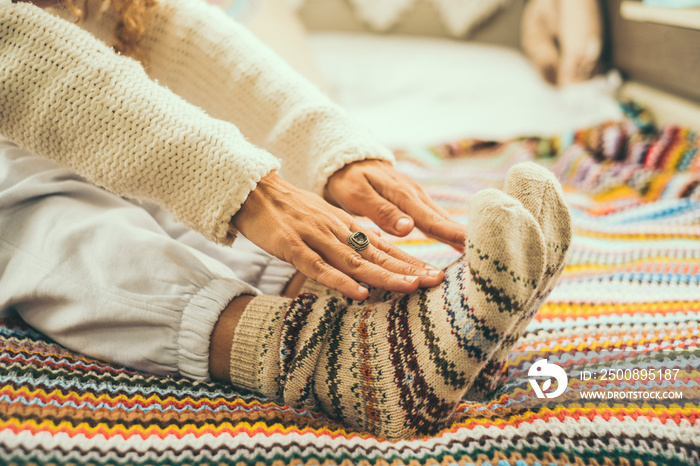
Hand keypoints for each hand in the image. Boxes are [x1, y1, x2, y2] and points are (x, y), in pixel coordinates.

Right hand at [233, 172, 443, 300]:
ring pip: (354, 261)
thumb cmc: (290, 211)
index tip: (435, 274)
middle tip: (435, 281)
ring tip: (409, 288)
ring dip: (383, 275)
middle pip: (377, 253)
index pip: (384, 246)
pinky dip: (339, 281)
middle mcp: (337, 231)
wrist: (254, 191)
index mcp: (346, 226)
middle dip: (407, 269)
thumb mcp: (325, 221)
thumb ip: (347, 239)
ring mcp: (315, 238)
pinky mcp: (292, 246)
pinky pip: (318, 267)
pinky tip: (357, 293)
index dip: (410, 261)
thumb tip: (371, 258)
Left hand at [325, 160, 465, 250]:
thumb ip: (381, 211)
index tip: (470, 245)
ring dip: (458, 233)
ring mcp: (415, 197)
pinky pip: (434, 216)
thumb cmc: (348, 179)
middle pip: (442, 219)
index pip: (430, 219)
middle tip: (486, 253)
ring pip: (441, 218)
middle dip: (463, 236)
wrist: (346, 159)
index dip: (450, 233)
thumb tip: (408, 228)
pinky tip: (458, 240)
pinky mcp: (413, 201)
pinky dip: (447, 228)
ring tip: (478, 251)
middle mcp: (414, 196)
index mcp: (402, 195)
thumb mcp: (357, 194)